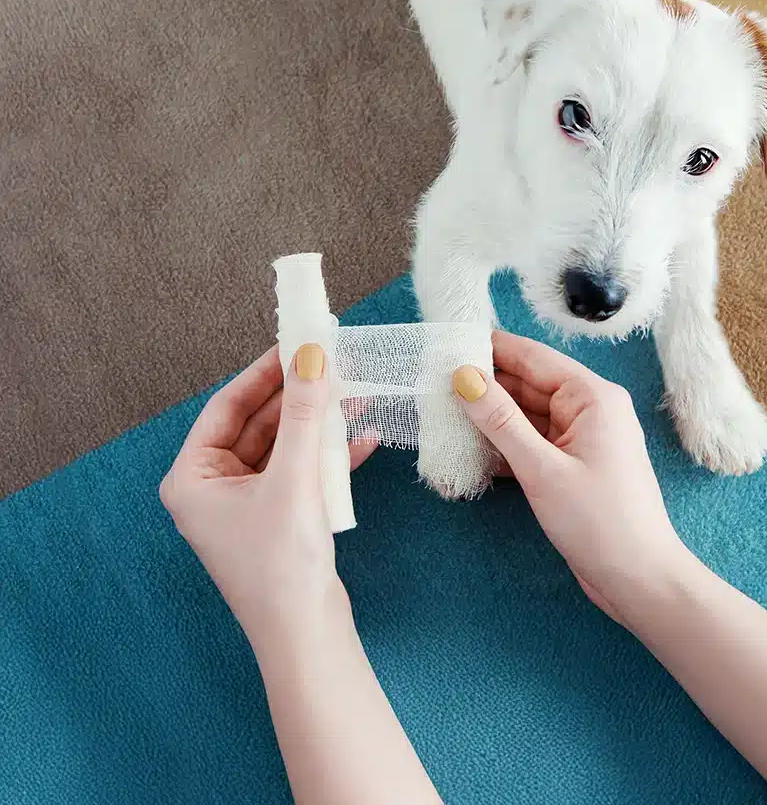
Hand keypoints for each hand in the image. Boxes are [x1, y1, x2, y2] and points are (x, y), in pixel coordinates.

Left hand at [160, 344, 375, 639]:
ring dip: (318, 423)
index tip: (297, 343)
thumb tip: (312, 356)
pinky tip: (363, 438)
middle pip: (259, 423)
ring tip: (355, 394)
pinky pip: (300, 470)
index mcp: (193, 477)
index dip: (264, 373)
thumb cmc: (282, 564)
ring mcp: (246, 503)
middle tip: (331, 363)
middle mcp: (213, 487)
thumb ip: (304, 413)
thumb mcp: (293, 477)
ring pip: (284, 445)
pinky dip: (328, 454)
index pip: (227, 407)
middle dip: (299, 397)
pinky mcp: (278, 516)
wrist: (306, 634)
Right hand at [452, 332, 684, 620]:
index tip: (448, 341)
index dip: (490, 348)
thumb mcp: (542, 469)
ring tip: (442, 412)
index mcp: (593, 397)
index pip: (533, 357)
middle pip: (528, 384)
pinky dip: (504, 446)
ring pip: (527, 415)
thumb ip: (500, 421)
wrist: (639, 580)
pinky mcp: (573, 465)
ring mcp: (582, 438)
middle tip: (434, 381)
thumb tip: (464, 377)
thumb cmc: (599, 523)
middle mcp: (590, 409)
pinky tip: (469, 450)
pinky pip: (533, 443)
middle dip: (484, 385)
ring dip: (490, 418)